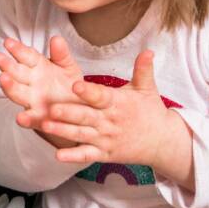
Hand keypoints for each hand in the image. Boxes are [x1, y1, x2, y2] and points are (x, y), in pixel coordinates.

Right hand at [0, 36, 83, 148]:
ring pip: (18, 93)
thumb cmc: (70, 86)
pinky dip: (25, 119)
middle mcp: (31, 83)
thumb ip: (61, 54)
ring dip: (10, 87)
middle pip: (17, 73)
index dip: (17, 49)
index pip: (26, 56)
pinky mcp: (39, 118)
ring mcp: (33, 100)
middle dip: (7, 65)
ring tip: (3, 78)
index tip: (8, 42)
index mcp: (38, 67)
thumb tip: (56, 38)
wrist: (79, 109)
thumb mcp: (68, 67)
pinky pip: (31, 119)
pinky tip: (20, 118)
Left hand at [37, 50, 192, 184]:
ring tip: (46, 126)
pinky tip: (58, 155)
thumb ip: (143, 70)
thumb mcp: (147, 89)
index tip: (75, 85)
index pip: (100, 96)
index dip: (88, 91)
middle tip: (52, 108)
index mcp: (117, 103)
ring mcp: (106, 139)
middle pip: (86, 116)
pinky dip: (73, 156)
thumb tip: (148, 51)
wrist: (162, 142)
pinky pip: (87, 155)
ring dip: (64, 131)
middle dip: (68, 112)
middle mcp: (109, 121)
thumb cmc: (151, 111)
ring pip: (82, 135)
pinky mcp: (104, 154)